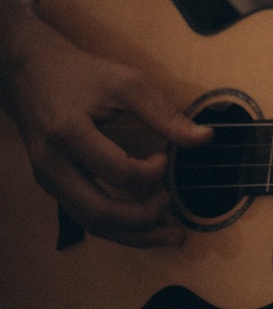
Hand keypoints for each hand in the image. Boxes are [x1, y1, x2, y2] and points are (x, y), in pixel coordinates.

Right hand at [3, 5, 210, 247]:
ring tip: (169, 234)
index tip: (166, 158)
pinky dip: (117, 223)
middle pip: (98, 212)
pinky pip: (85, 214)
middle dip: (143, 222)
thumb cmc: (81, 74)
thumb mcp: (126, 83)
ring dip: (132, 234)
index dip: (151, 172)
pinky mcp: (52, 185)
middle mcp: (53, 164)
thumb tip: (205, 138)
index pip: (118, 171)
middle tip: (176, 217)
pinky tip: (144, 222)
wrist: (31, 73)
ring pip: (90, 222)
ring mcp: (48, 179)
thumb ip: (164, 113)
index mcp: (69, 133)